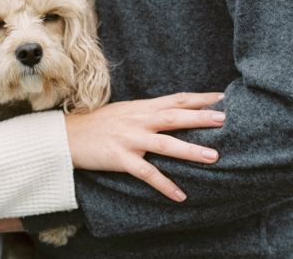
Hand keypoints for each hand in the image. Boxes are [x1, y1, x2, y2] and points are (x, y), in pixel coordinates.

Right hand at [64, 92, 224, 201]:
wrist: (67, 135)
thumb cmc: (97, 124)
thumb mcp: (125, 112)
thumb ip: (148, 112)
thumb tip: (173, 112)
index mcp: (141, 108)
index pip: (175, 99)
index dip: (198, 99)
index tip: (221, 97)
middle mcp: (138, 120)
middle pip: (174, 117)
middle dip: (200, 118)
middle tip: (225, 119)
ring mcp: (129, 139)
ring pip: (165, 144)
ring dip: (190, 151)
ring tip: (213, 157)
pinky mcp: (119, 158)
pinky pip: (146, 173)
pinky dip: (164, 184)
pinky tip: (180, 195)